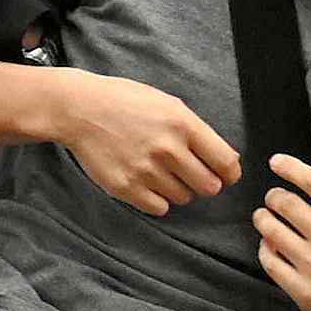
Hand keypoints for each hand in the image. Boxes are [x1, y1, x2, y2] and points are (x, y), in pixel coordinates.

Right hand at [54, 72, 242, 217]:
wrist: (80, 109)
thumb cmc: (126, 102)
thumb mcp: (168, 104)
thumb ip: (196, 131)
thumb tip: (226, 160)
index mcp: (183, 124)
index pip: (226, 162)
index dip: (230, 173)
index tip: (226, 175)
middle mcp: (167, 149)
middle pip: (209, 187)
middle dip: (205, 183)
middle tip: (192, 174)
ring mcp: (146, 170)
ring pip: (183, 198)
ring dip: (179, 190)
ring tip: (161, 172)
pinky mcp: (126, 187)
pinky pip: (159, 208)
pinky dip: (158, 199)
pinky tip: (147, 182)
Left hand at [253, 149, 310, 310]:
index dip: (289, 167)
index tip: (276, 162)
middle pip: (286, 203)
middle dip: (273, 195)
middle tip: (273, 197)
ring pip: (271, 230)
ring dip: (263, 218)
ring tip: (265, 216)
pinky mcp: (303, 291)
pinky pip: (269, 261)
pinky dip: (265, 248)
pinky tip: (271, 243)